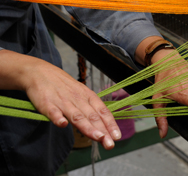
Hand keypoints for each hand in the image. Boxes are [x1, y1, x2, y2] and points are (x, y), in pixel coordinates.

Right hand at [0, 50, 120, 149]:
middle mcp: (78, 99)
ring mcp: (63, 102)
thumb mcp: (81, 94)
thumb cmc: (65, 86)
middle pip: (92, 117)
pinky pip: (53, 112)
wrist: (41, 72)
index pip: (102, 111)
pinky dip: (58, 118)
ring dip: (88, 128)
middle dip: (103, 131)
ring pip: (77, 116)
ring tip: (98, 138)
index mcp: (88, 96)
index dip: (110, 124)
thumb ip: (90, 111)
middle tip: (110, 144)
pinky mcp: (46, 103)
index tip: (117, 136)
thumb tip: (103, 127)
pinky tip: (63, 125)